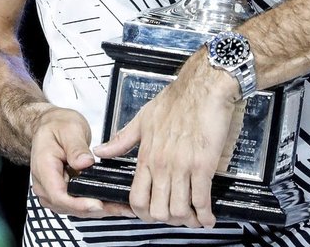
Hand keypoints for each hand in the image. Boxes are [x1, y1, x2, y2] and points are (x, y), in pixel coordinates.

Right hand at [29, 104, 135, 218]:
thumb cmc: (57, 125)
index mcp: (43, 166)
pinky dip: (93, 206)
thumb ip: (76, 147)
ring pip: (73, 210)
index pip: (58, 194)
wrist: (49, 125)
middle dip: (94, 209)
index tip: (98, 204)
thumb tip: (85, 162)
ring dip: (96, 211)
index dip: (79, 204)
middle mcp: (44, 183)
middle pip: (67, 206)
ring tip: (119, 207)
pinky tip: (110, 203)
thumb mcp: (69, 129)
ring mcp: (51, 190)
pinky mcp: (61, 192)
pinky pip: (76, 205)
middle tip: (119, 207)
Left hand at [92, 57, 243, 227]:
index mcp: (146, 155)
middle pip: (158, 211)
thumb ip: (122, 140)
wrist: (202, 88)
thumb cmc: (175, 101)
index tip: (153, 215)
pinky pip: (201, 200)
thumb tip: (101, 152)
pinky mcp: (203, 165)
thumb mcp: (142, 119)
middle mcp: (161, 164)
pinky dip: (205, 215)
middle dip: (168, 221)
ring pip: (179, 210)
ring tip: (193, 217)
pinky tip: (207, 216)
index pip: (136, 197)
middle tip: (176, 218)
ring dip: (187, 220)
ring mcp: (182, 166)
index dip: (143, 214)